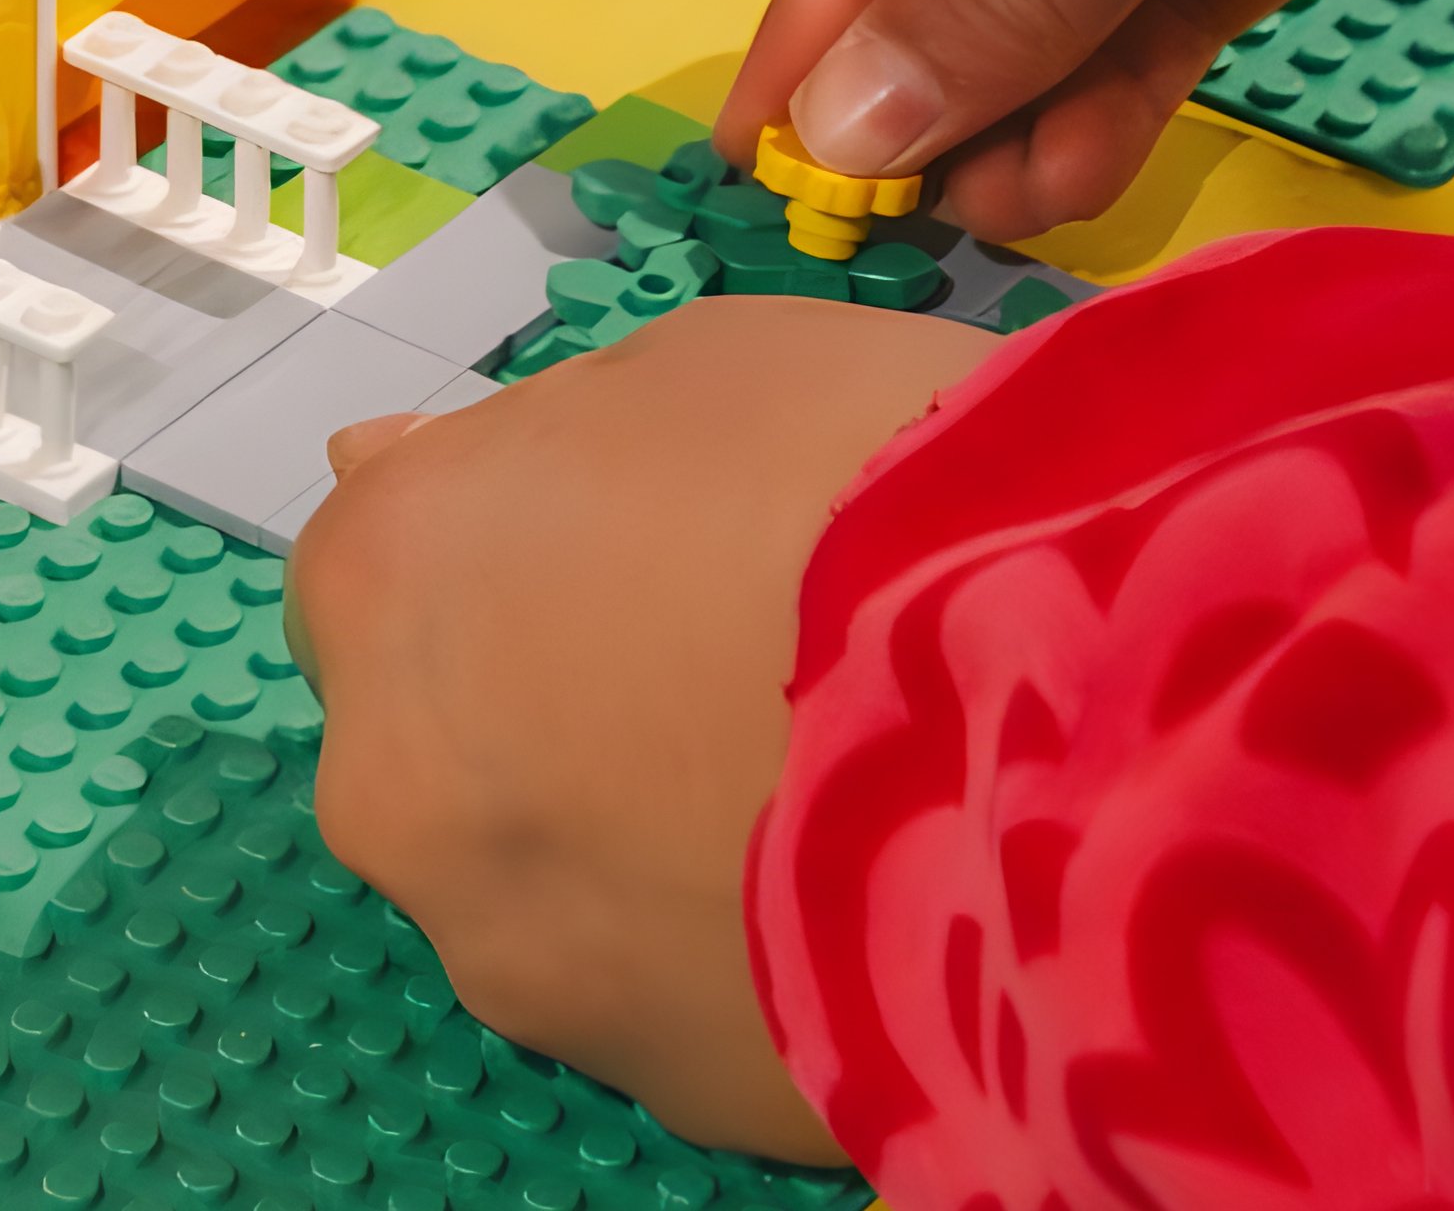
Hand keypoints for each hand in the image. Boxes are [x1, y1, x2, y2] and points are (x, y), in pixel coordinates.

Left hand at [292, 297, 997, 1161]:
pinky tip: (866, 892)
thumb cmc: (865, 478)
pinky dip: (740, 948)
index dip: (508, 557)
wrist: (1070, 712)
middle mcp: (394, 783)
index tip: (629, 556)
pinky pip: (675, 994)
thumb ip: (532, 442)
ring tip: (825, 792)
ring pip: (551, 890)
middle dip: (555, 710)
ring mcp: (510, 956)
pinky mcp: (647, 1081)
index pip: (382, 570)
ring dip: (642, 842)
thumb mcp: (694, 372)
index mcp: (383, 577)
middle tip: (738, 673)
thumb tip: (401, 459)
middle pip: (446, 744)